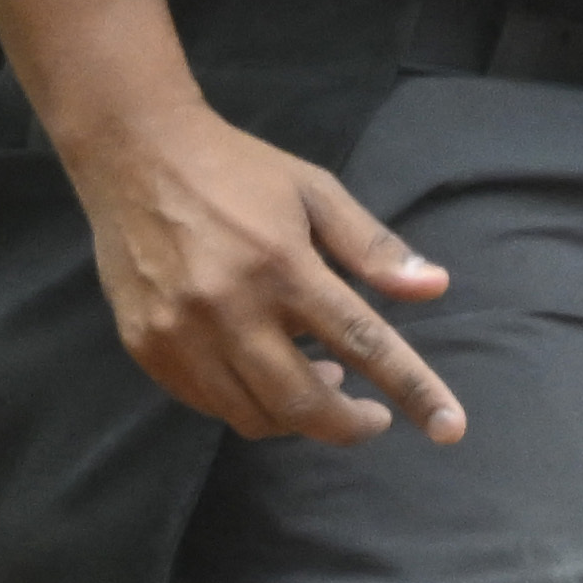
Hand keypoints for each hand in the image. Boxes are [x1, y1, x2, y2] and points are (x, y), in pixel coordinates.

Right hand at [65, 98, 462, 446]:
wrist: (133, 154)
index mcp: (284, 266)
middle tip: (374, 416)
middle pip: (303, 402)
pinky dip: (247, 404)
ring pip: (252, 415)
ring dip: (298, 417)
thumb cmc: (237, 171)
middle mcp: (229, 309)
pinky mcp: (145, 346)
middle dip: (350, 425)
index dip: (414, 391)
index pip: (365, 343)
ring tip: (320, 380)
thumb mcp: (317, 192)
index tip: (449, 428)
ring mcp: (179, 334)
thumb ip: (373, 248)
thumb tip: (435, 288)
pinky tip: (265, 373)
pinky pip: (207, 403)